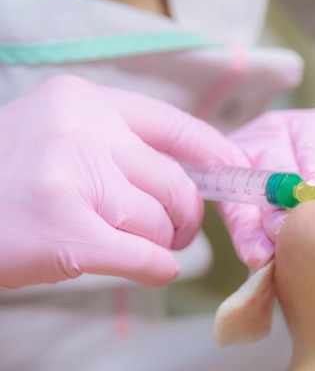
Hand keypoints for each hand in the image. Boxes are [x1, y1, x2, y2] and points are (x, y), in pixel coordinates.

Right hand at [0, 75, 249, 287]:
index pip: (176, 125)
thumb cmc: (7, 178)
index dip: (216, 153)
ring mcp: (74, 181)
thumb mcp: (58, 135)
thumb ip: (118, 146)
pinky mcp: (68, 234)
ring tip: (132, 244)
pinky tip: (148, 268)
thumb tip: (192, 176)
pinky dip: (157, 268)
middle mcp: (82, 131)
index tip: (236, 173)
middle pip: (176, 184)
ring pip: (162, 223)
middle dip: (185, 216)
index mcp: (84, 101)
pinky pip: (148, 258)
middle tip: (176, 232)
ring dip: (160, 244)